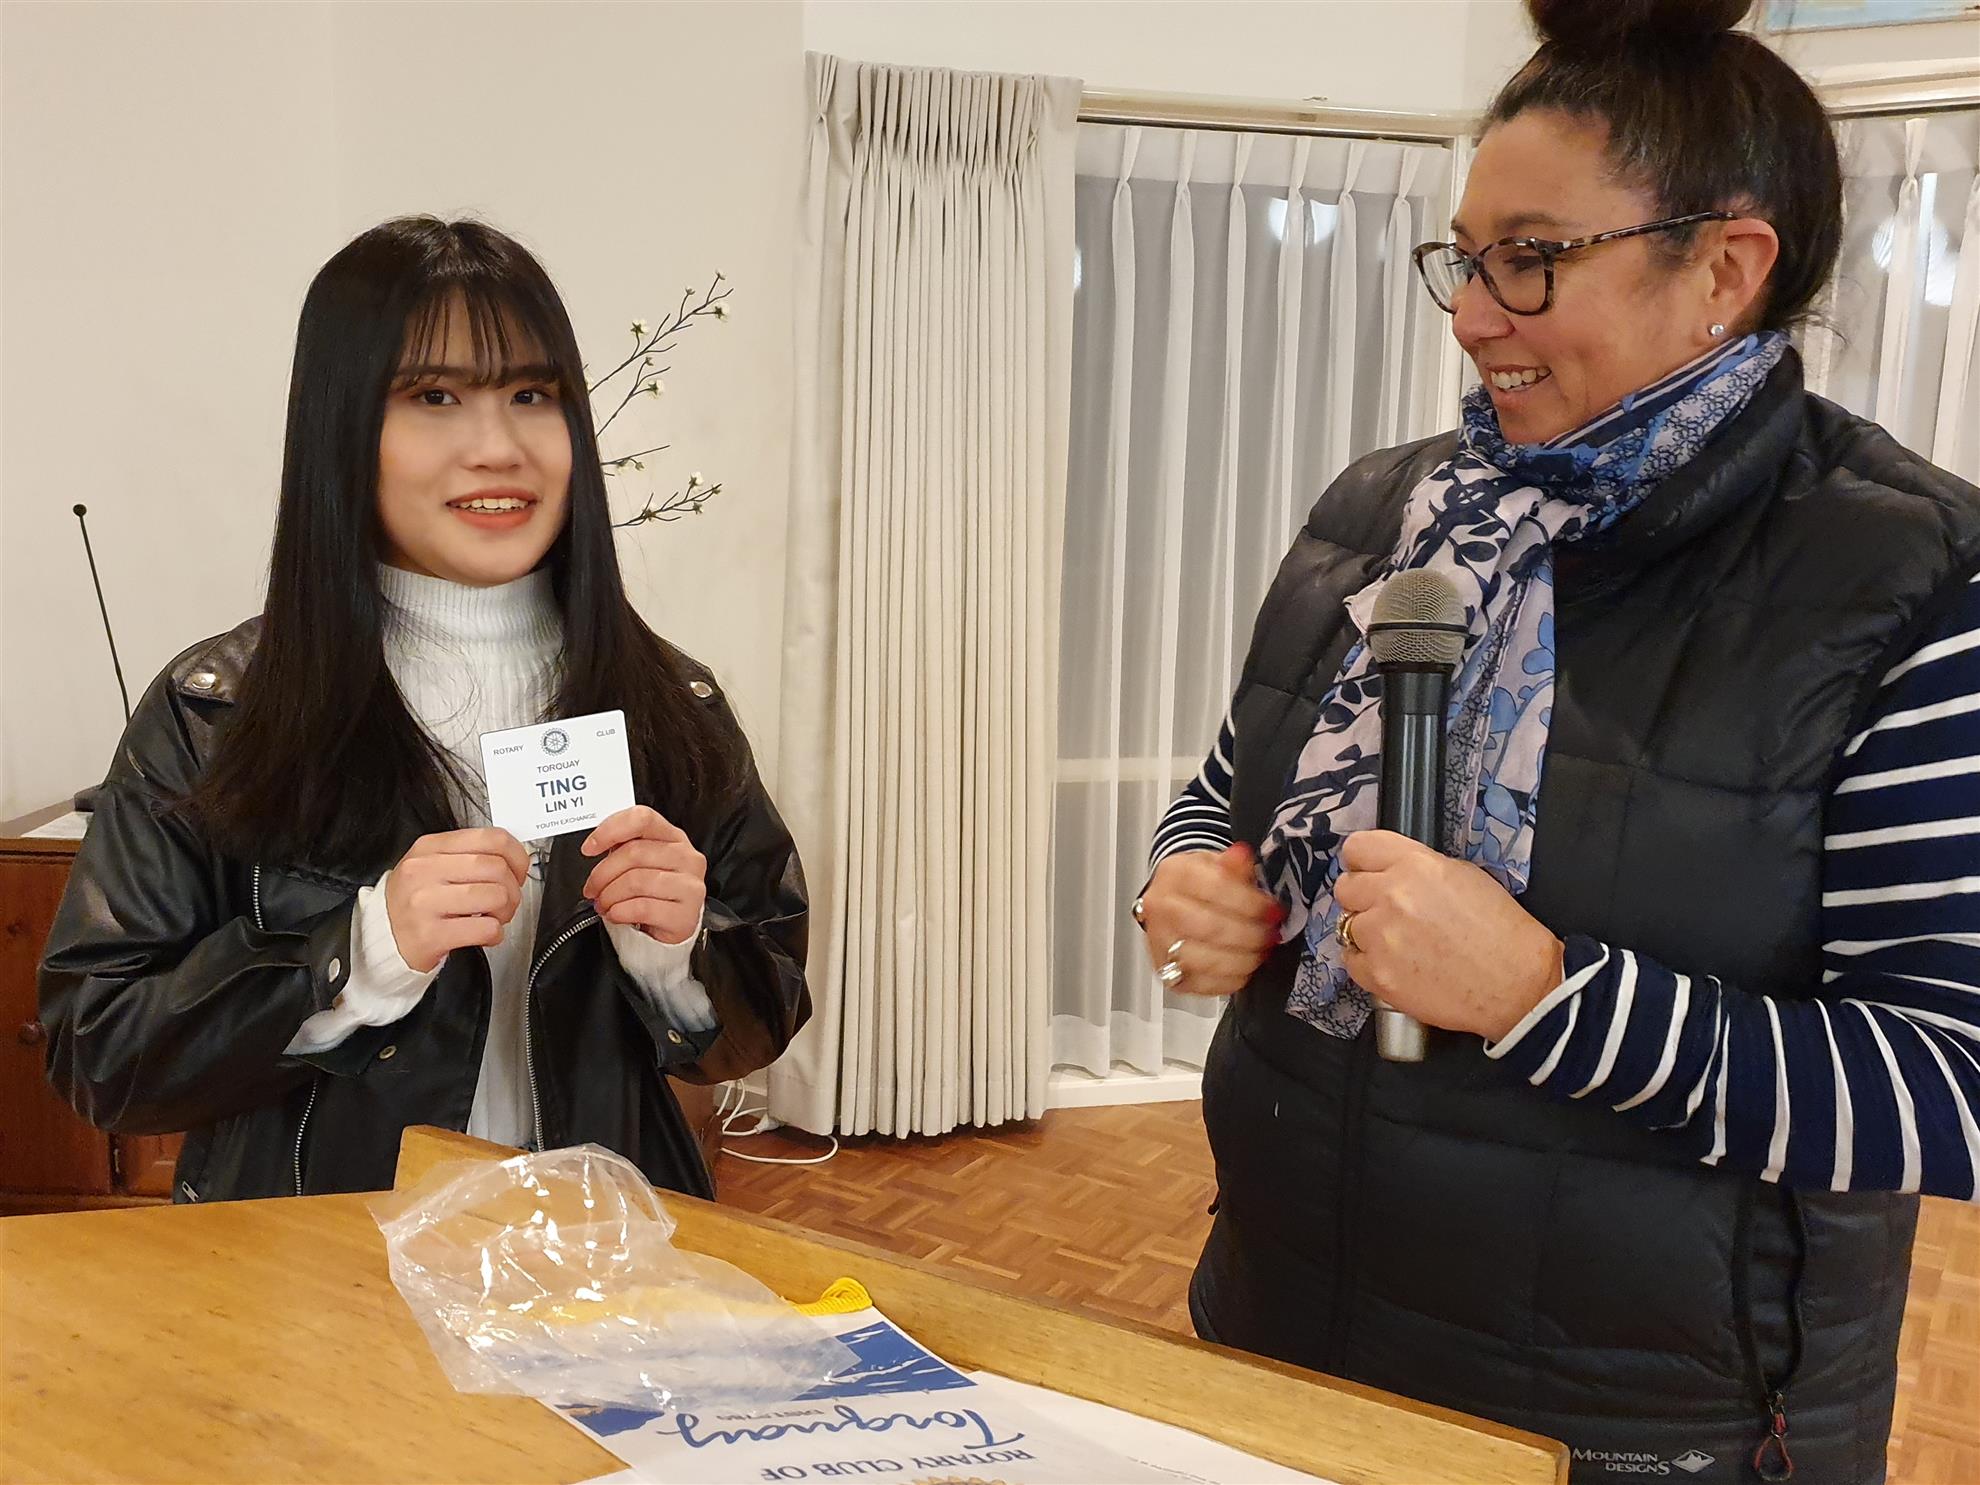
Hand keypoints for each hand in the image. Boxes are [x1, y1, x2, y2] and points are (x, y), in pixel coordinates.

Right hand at [385, 828, 529, 972]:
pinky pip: (485, 928)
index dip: (516, 854)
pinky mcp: (430, 934)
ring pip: (495, 896)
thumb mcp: (432, 865)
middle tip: (506, 901)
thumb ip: (469, 855)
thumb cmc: (415, 901)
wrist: (382, 937)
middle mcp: (424, 871)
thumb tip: (513, 855)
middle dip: (513, 888)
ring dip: (505, 912)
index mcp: (429, 848)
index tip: (519, 869)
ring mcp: (425, 902)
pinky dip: (494, 934)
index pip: (490, 838)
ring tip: (492, 917)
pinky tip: (482, 934)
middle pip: (496, 868)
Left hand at [581, 806, 706, 945]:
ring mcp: (690, 886)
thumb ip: (622, 847)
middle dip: (603, 873)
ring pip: (636, 881)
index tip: (589, 848)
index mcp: (674, 838)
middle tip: (592, 888)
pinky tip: (616, 914)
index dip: (611, 830)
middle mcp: (687, 857)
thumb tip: (594, 844)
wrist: (668, 930)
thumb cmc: (651, 894)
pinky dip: (620, 912)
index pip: (642, 818)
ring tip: (604, 904)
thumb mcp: (638, 864)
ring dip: (609, 895)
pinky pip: (642, 908)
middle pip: (634, 852)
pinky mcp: (685, 914)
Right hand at [1138, 843, 1284, 997]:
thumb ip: (1233, 864)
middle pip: (1210, 927)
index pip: (1215, 888)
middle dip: (1251, 934)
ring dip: (1243, 960)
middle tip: (1272, 935)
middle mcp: (1161, 908)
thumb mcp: (1216, 863)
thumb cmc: (1198, 883)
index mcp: (1175, 874)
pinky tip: (1244, 969)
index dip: (1250, 903)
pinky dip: (1229, 980)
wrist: (1172, 901)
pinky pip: (1201, 984)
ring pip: (1205, 960)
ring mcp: (1159, 943)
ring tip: (1261, 952)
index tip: (1273, 910)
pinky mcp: (1165, 972)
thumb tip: (1241, 856)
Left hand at [1333, 830, 1564, 1040]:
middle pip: (1345, 887)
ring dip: (1367, 933)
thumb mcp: (1465, 876)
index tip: (1365, 872)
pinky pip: (1351, 961)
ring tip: (1399, 944)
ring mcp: (1381, 937)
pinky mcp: (1377, 975)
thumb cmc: (1502, 931)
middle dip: (1362, 898)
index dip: (1360, 861)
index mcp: (1415, 866)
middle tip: (1385, 912)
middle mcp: (1392, 896)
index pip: (1358, 847)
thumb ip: (1419, 868)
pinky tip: (1396, 965)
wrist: (1518, 985)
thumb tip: (1391, 871)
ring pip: (1346, 926)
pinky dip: (1368, 963)